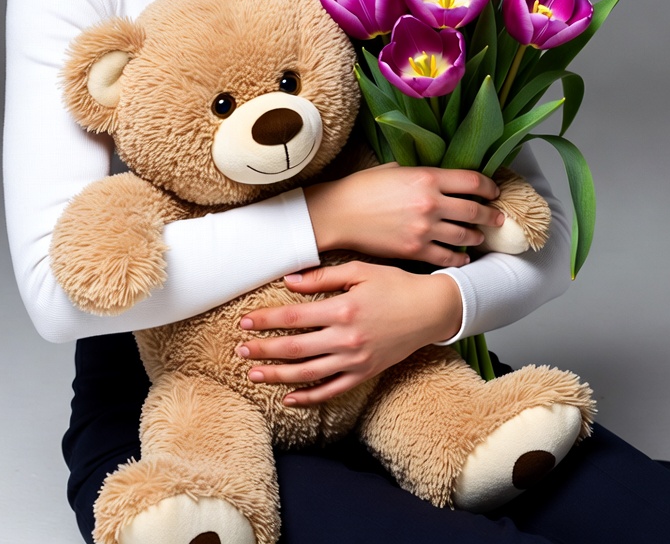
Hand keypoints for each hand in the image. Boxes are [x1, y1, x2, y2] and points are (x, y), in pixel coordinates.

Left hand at [236, 261, 461, 404]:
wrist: (430, 310)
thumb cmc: (394, 284)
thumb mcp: (359, 271)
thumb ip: (322, 277)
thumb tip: (289, 281)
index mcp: (343, 309)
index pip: (294, 317)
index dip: (266, 320)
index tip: (245, 321)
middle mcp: (346, 339)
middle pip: (294, 349)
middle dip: (263, 350)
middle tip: (239, 350)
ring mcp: (355, 360)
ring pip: (308, 374)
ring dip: (277, 375)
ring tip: (254, 374)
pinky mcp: (365, 373)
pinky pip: (332, 390)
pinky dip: (309, 397)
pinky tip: (288, 398)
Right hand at [304, 163, 503, 266]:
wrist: (339, 213)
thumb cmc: (362, 187)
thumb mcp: (396, 168)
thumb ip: (423, 173)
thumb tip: (443, 177)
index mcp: (427, 177)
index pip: (472, 180)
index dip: (488, 186)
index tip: (493, 191)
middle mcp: (431, 203)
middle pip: (475, 209)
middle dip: (491, 214)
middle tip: (498, 217)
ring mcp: (424, 229)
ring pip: (465, 235)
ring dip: (477, 235)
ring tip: (481, 235)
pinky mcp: (415, 250)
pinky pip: (447, 256)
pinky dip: (459, 257)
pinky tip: (463, 256)